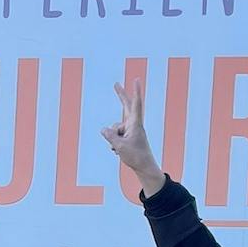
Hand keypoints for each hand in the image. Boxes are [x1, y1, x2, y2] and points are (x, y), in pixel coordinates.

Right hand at [99, 80, 164, 196]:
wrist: (144, 166)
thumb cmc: (135, 156)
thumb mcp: (119, 146)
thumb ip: (110, 136)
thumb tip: (103, 129)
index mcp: (135, 124)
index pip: (135, 104)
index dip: (135, 91)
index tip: (136, 80)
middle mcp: (133, 124)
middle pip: (126, 106)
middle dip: (120, 96)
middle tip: (116, 84)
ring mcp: (130, 130)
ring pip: (115, 128)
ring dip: (113, 138)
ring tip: (121, 148)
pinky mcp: (128, 136)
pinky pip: (115, 135)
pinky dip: (115, 142)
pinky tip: (119, 151)